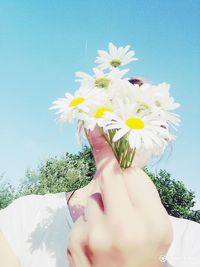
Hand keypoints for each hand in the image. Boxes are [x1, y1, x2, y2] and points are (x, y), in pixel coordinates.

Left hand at [67, 128, 172, 266]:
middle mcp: (120, 229)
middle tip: (97, 137)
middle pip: (107, 178)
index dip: (112, 152)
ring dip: (102, 203)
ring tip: (110, 226)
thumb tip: (125, 161)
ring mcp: (92, 237)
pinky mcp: (74, 242)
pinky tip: (97, 237)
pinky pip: (82, 215)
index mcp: (149, 222)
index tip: (99, 131)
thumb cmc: (145, 252)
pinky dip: (90, 220)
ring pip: (94, 197)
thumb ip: (143, 192)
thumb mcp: (158, 225)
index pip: (128, 175)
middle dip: (104, 160)